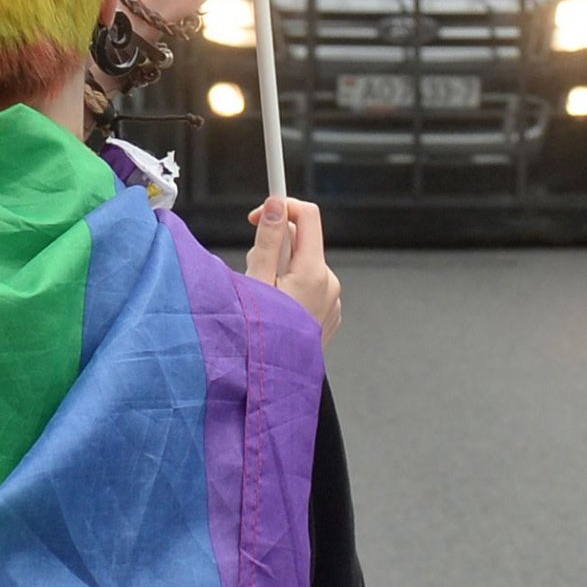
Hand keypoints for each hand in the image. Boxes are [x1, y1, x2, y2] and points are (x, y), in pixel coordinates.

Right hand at [245, 196, 339, 344]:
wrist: (274, 381)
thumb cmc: (262, 337)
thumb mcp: (256, 285)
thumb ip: (266, 242)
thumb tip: (274, 206)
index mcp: (314, 272)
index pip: (307, 215)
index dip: (281, 205)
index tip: (258, 214)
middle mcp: (330, 283)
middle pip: (302, 241)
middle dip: (275, 247)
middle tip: (254, 272)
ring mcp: (333, 300)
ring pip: (303, 264)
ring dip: (281, 269)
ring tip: (263, 298)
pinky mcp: (329, 313)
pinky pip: (310, 285)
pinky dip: (291, 288)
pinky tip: (277, 310)